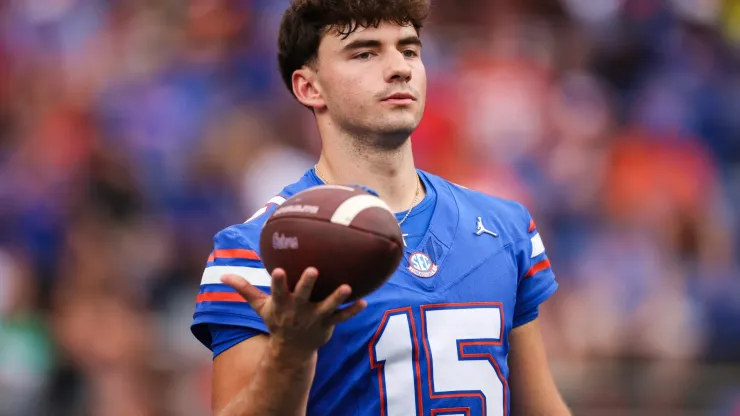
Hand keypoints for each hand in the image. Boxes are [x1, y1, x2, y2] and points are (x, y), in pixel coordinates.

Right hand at [221, 267, 366, 357]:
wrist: (291, 351)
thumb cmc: (277, 321)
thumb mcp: (260, 307)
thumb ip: (244, 289)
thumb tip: (222, 275)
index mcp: (282, 305)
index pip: (277, 292)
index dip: (277, 282)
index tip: (277, 270)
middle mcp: (298, 311)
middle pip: (302, 296)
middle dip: (307, 284)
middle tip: (313, 270)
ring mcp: (315, 318)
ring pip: (327, 306)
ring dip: (337, 297)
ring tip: (347, 287)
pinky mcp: (328, 324)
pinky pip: (342, 317)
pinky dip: (352, 311)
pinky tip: (364, 301)